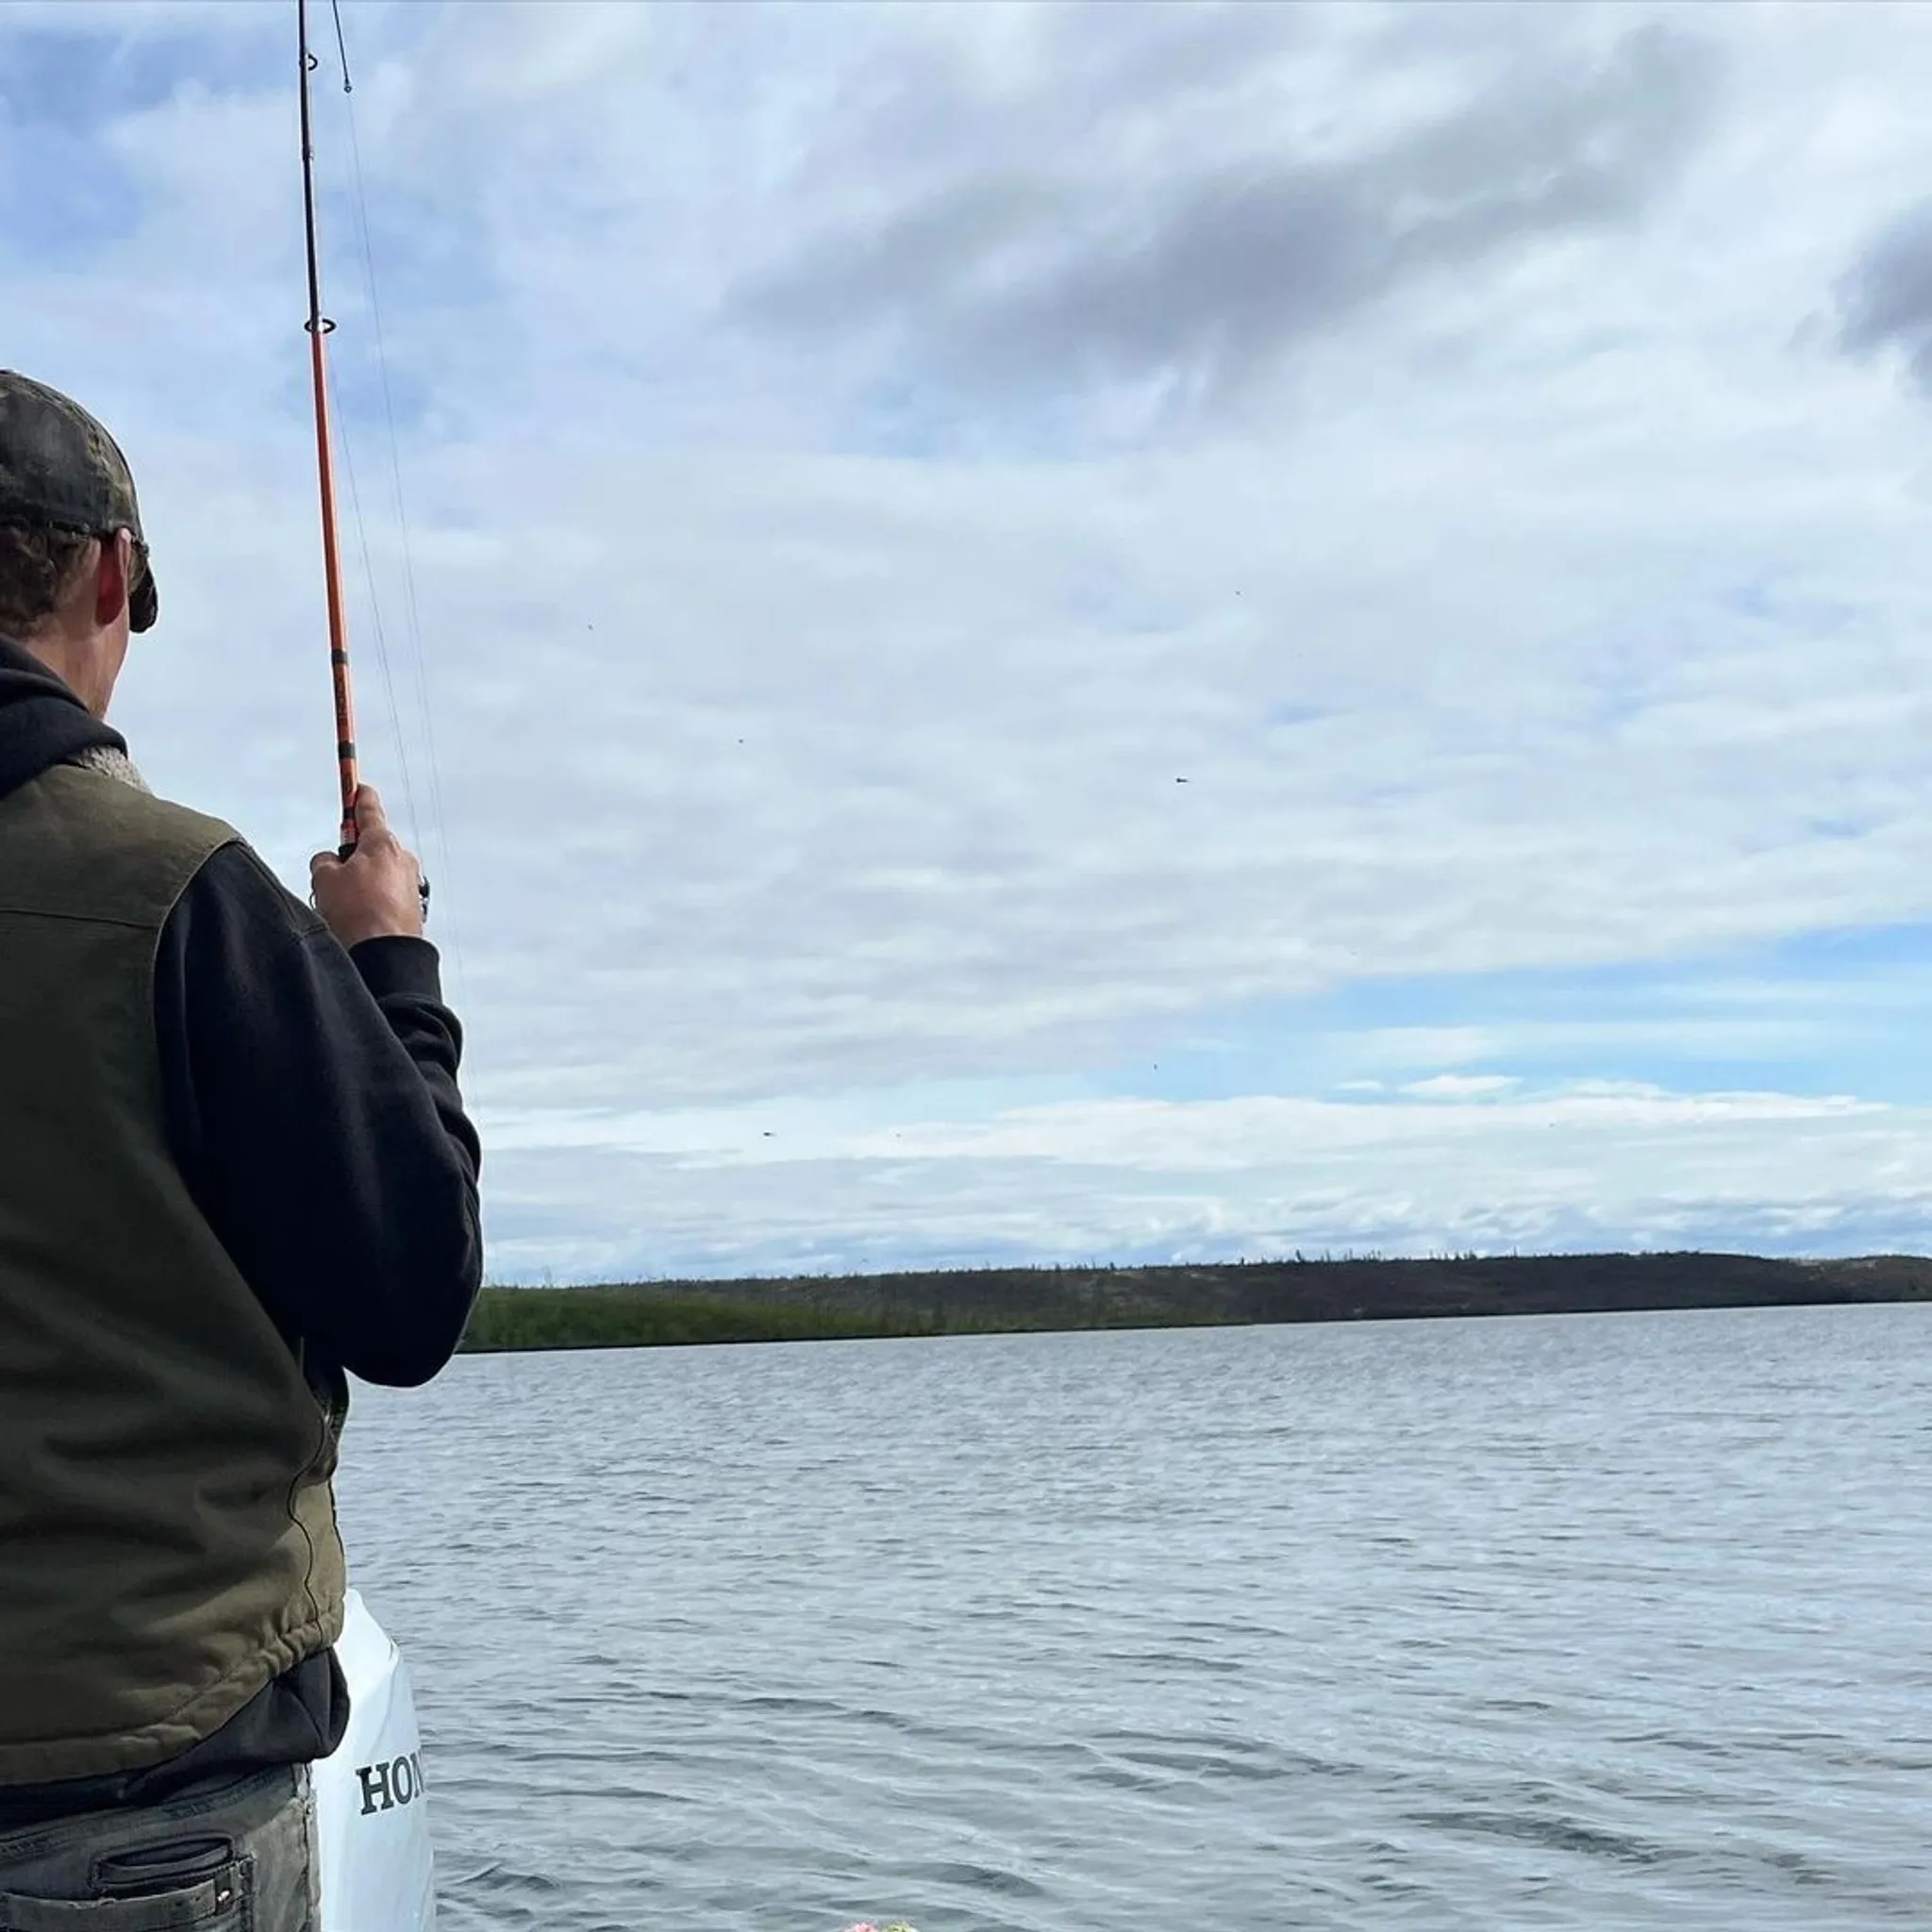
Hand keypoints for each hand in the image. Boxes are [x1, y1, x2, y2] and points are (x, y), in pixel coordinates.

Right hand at [309, 785, 425, 947]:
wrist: (384, 955)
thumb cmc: (358, 914)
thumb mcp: (324, 878)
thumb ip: (324, 860)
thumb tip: (330, 862)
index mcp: (382, 844)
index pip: (368, 810)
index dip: (357, 796)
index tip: (357, 785)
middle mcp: (402, 860)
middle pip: (369, 848)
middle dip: (349, 859)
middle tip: (332, 880)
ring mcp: (410, 884)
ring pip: (375, 875)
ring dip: (358, 885)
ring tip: (345, 909)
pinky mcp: (412, 907)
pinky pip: (384, 896)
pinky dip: (370, 903)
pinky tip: (359, 921)